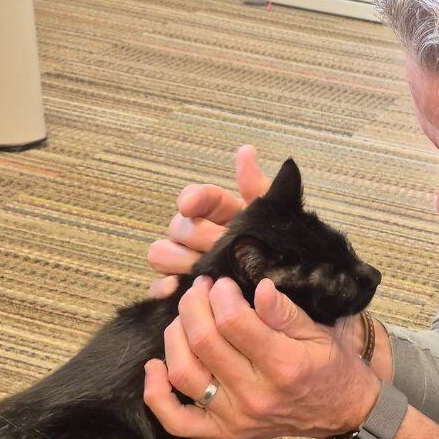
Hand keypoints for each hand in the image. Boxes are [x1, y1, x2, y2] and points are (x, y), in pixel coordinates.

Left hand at [142, 275, 380, 438]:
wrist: (344, 412)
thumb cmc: (333, 365)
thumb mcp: (320, 331)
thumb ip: (286, 311)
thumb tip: (259, 287)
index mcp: (284, 365)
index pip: (233, 322)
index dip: (221, 294)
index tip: (223, 282)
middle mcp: (256, 395)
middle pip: (204, 343)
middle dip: (194, 305)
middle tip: (200, 288)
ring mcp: (236, 417)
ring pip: (184, 374)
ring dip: (174, 337)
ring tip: (185, 316)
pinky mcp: (224, 431)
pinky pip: (177, 421)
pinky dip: (157, 395)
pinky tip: (155, 366)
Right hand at [145, 145, 269, 298]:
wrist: (279, 282)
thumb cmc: (270, 244)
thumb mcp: (270, 216)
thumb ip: (257, 186)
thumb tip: (246, 150)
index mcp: (216, 210)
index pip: (196, 196)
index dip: (192, 198)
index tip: (190, 204)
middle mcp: (194, 231)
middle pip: (177, 226)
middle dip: (197, 236)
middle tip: (218, 248)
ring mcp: (183, 259)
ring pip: (160, 252)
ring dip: (179, 259)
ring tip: (204, 270)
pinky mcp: (177, 286)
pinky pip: (159, 285)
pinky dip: (167, 287)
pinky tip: (184, 288)